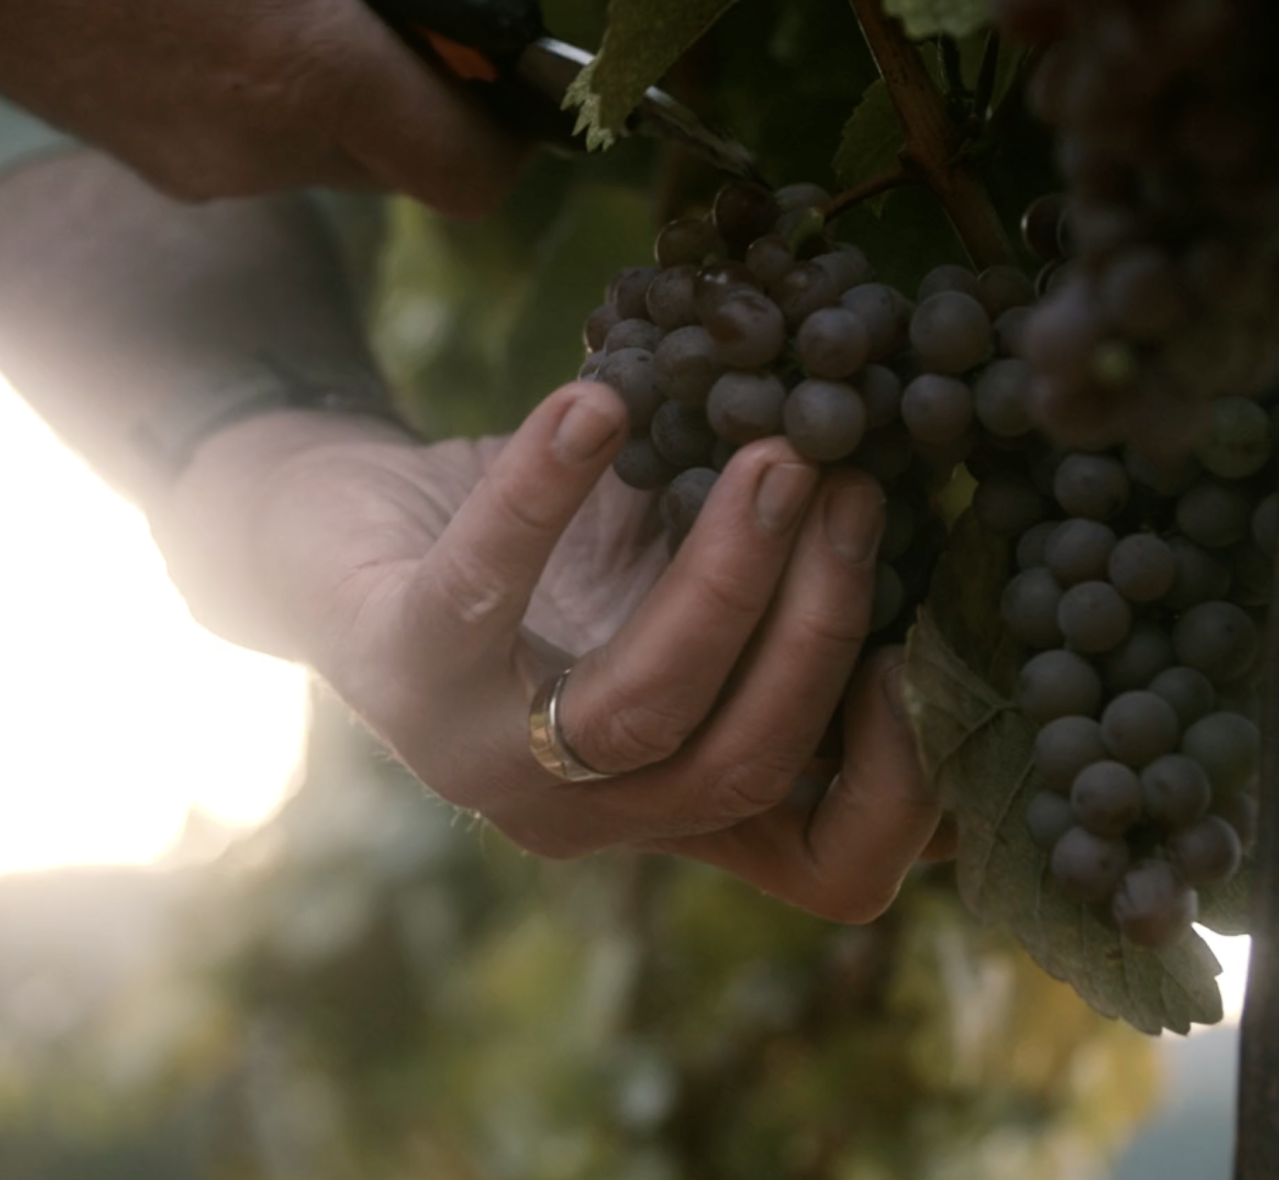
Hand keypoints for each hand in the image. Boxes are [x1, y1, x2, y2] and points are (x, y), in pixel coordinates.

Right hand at [0, 0, 522, 214]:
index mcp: (300, 66)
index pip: (475, 169)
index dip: (515, 113)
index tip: (495, 39)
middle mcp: (259, 148)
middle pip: (409, 143)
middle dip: (418, 55)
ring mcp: (200, 166)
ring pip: (336, 134)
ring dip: (338, 53)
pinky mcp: (154, 158)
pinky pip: (263, 128)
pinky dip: (270, 64)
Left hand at [159, 385, 943, 921]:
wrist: (339, 527)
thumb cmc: (545, 560)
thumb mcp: (682, 578)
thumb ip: (785, 578)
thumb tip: (935, 487)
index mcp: (681, 800)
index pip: (837, 872)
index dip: (914, 787)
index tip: (940, 639)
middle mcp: (593, 813)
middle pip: (750, 766)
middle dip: (824, 621)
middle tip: (853, 487)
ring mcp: (486, 759)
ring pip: (642, 709)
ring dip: (727, 574)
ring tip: (772, 457)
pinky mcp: (396, 666)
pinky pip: (483, 586)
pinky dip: (543, 490)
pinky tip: (598, 407)